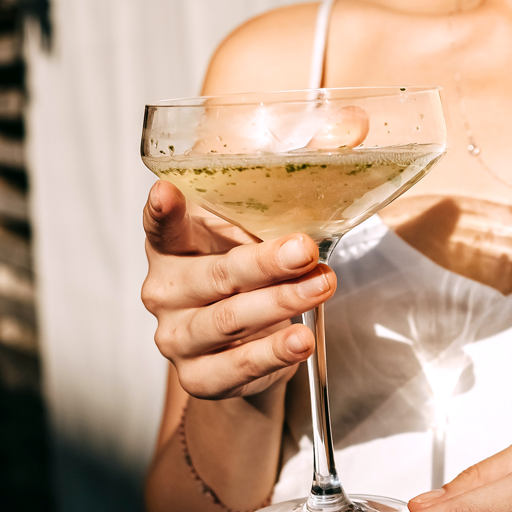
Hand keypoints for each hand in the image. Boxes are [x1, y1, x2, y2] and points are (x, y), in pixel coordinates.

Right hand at [140, 180, 335, 398]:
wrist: (247, 349)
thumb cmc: (250, 279)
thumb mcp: (259, 235)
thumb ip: (284, 197)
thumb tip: (349, 133)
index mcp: (173, 247)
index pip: (161, 226)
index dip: (163, 211)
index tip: (167, 192)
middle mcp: (166, 291)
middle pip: (215, 275)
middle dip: (264, 262)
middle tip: (305, 249)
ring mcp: (178, 337)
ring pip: (229, 320)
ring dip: (281, 302)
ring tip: (321, 287)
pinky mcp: (199, 377)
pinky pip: (238, 366)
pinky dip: (273, 352)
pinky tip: (301, 340)